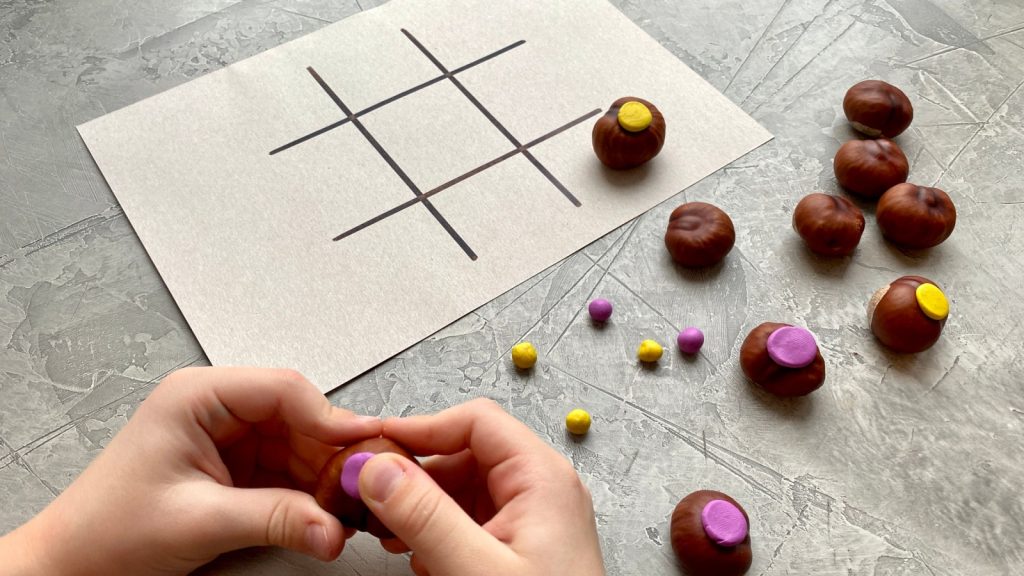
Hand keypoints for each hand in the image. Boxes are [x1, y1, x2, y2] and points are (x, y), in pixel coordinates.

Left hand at [0, 367, 381, 575]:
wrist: (74, 566)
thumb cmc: (106, 530)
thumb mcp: (198, 521)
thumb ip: (273, 519)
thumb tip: (332, 527)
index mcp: (197, 396)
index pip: (282, 389)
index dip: (329, 416)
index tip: (363, 445)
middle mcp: (217, 409)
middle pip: (299, 417)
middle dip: (331, 454)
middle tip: (363, 484)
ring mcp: (229, 439)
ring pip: (300, 445)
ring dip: (324, 477)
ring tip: (349, 506)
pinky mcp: (236, 469)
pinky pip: (288, 472)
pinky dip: (309, 493)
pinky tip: (325, 513)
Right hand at [359, 398, 605, 575]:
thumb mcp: (474, 570)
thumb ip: (424, 516)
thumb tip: (378, 469)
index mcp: (541, 479)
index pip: (476, 422)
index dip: (421, 428)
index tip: (374, 450)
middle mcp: (541, 491)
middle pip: (465, 455)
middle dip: (417, 477)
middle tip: (373, 501)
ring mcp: (533, 521)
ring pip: (464, 490)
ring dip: (423, 509)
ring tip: (396, 540)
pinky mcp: (522, 549)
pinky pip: (472, 522)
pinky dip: (440, 535)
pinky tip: (423, 561)